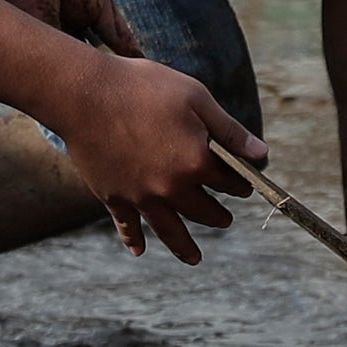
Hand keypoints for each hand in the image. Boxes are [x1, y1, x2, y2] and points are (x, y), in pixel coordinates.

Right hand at [43, 53, 261, 259]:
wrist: (85, 93)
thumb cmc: (143, 87)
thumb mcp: (196, 99)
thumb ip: (230, 130)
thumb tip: (262, 154)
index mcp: (196, 163)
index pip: (229, 180)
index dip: (240, 182)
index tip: (245, 185)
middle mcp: (170, 188)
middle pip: (202, 210)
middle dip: (218, 215)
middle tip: (225, 219)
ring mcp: (140, 197)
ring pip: (169, 230)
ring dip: (184, 246)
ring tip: (194, 258)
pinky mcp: (113, 196)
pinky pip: (127, 225)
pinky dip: (133, 238)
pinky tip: (138, 250)